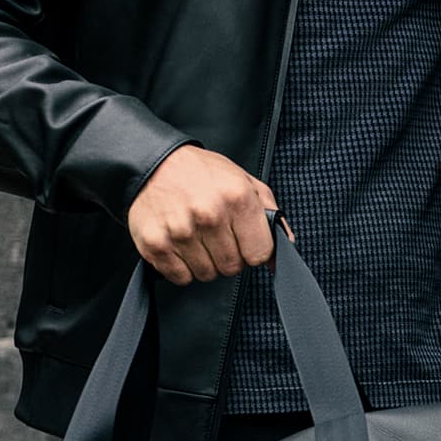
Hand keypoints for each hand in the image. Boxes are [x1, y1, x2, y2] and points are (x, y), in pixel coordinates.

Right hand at [126, 144, 294, 284]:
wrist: (155, 162)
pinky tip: (180, 243)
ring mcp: (180, 231)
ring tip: (196, 236)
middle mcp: (209, 214)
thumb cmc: (203, 173)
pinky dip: (182, 266)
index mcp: (237, 198)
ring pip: (207, 274)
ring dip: (204, 262)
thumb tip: (285, 246)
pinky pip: (181, 277)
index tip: (243, 241)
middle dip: (228, 256)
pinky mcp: (155, 244)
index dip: (253, 251)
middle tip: (216, 235)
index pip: (260, 254)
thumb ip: (269, 214)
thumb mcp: (244, 182)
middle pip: (232, 268)